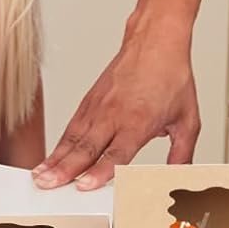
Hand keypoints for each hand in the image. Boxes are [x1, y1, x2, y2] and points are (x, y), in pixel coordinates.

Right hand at [33, 28, 200, 190]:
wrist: (156, 41)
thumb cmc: (171, 76)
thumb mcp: (188, 119)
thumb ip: (182, 153)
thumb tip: (180, 176)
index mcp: (139, 121)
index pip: (117, 152)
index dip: (100, 171)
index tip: (84, 185)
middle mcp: (115, 114)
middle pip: (87, 147)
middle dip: (66, 170)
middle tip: (49, 186)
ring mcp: (99, 106)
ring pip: (73, 137)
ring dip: (55, 159)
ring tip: (40, 177)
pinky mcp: (90, 100)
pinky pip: (71, 126)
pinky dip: (58, 144)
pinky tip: (50, 159)